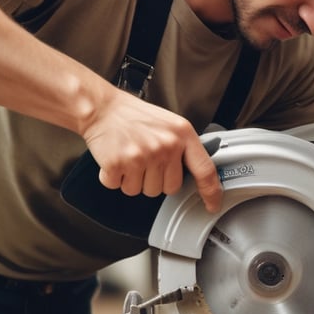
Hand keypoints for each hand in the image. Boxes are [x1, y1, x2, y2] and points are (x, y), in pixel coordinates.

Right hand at [81, 87, 221, 211]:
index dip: (211, 192)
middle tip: (144, 159)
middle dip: (155, 180)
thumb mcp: (169, 124)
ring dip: (133, 180)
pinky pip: (120, 187)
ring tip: (129, 157)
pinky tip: (115, 160)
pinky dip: (113, 178)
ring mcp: (142, 155)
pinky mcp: (119, 163)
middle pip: (169, 188)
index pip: (205, 170)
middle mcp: (165, 145)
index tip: (212, 205)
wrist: (101, 107)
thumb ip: (182, 147)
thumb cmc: (133, 116)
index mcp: (182, 134)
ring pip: (143, 191)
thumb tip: (194, 173)